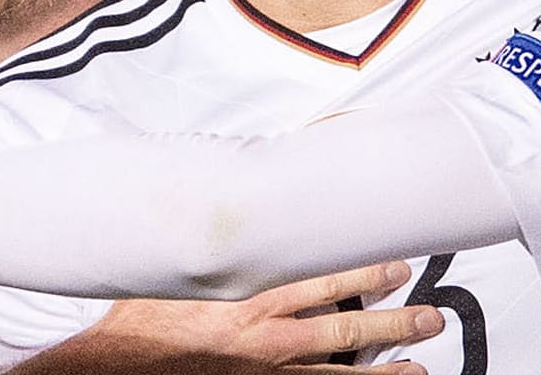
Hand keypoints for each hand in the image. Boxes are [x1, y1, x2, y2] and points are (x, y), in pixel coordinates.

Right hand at [9, 260, 441, 373]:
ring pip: (333, 374)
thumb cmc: (145, 314)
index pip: (320, 280)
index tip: (397, 261)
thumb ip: (223, 241)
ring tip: (418, 366)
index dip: (362, 272)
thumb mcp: (184, 267)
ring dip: (380, 371)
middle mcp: (261, 340)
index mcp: (247, 298)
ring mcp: (260, 374)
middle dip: (389, 323)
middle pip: (339, 331)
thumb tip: (246, 185)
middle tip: (429, 315)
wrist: (111, 367)